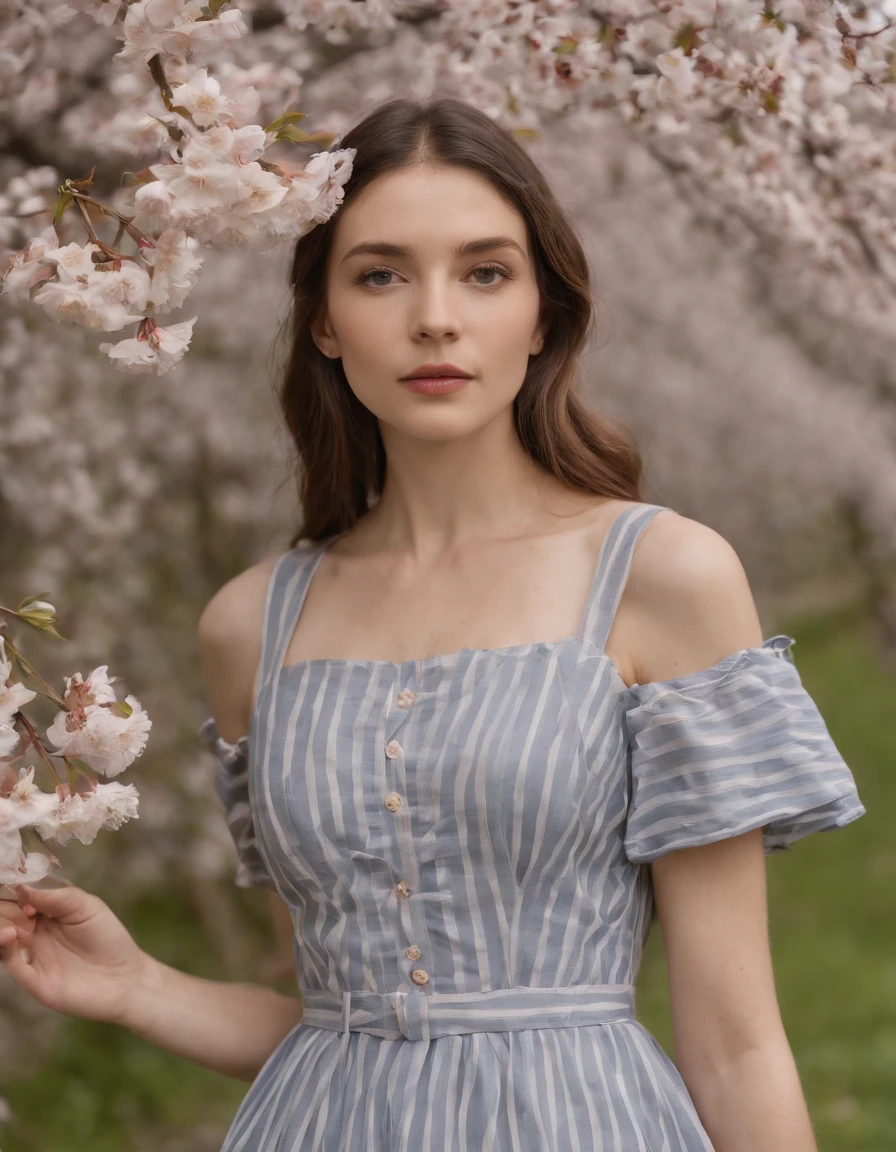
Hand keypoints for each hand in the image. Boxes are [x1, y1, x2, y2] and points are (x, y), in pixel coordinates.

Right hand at [0, 883, 148, 1024]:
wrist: (125, 978)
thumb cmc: (108, 938)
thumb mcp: (87, 907)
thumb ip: (57, 897)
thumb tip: (22, 889)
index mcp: (48, 913)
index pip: (20, 898)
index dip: (13, 889)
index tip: (10, 881)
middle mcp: (36, 933)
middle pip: (7, 916)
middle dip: (3, 906)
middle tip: (5, 901)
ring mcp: (33, 955)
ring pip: (4, 938)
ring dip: (0, 925)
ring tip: (9, 922)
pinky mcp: (34, 979)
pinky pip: (11, 962)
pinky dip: (4, 948)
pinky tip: (10, 935)